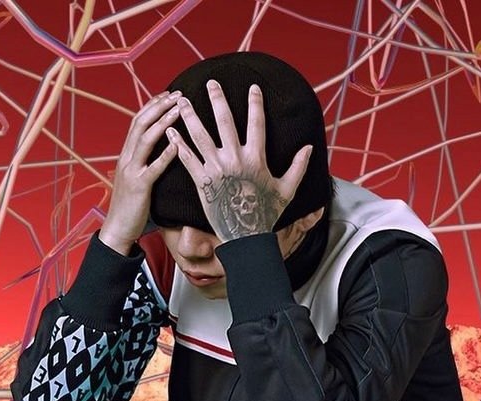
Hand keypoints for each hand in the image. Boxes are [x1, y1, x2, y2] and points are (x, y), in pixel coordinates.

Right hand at [100, 90, 183, 254]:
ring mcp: (131, 171)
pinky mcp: (139, 187)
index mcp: (126, 155)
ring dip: (163, 122)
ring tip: (179, 110)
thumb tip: (158, 146)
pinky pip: (153, 167)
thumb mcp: (136, 177)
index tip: (168, 94)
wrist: (117, 228)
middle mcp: (126, 158)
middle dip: (159, 106)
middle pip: (140, 124)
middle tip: (178, 94)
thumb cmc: (131, 205)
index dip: (152, 105)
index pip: (137, 122)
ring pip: (145, 140)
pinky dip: (165, 154)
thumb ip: (143, 160)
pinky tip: (177, 144)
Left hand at [164, 80, 312, 243]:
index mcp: (256, 158)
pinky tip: (170, 132)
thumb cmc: (266, 214)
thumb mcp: (287, 190)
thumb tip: (310, 148)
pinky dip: (178, 145)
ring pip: (201, 137)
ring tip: (182, 102)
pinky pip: (187, 159)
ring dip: (190, 117)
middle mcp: (235, 159)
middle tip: (210, 83)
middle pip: (224, 122)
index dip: (255, 103)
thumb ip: (298, 167)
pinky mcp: (202, 182)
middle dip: (217, 100)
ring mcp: (217, 170)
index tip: (253, 87)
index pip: (256, 123)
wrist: (246, 236)